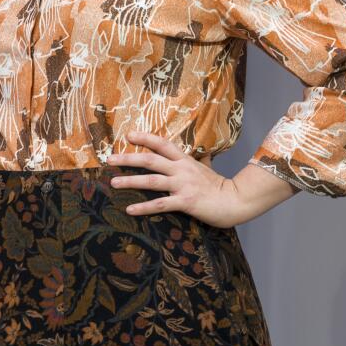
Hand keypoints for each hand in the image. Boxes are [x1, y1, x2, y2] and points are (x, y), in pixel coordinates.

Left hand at [108, 132, 254, 227]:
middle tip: (109, 160)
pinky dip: (144, 207)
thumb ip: (201, 159)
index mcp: (185, 160)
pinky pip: (160, 204)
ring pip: (151, 181)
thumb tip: (202, 152)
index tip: (128, 135)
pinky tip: (130, 209)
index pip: (162, 144)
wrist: (237, 201)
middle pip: (150, 160)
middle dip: (128, 159)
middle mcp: (181, 169)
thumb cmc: (220, 185)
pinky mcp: (185, 202)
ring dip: (130, 181)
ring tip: (114, 183)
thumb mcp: (208, 167)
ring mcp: (182, 185)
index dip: (145, 138)